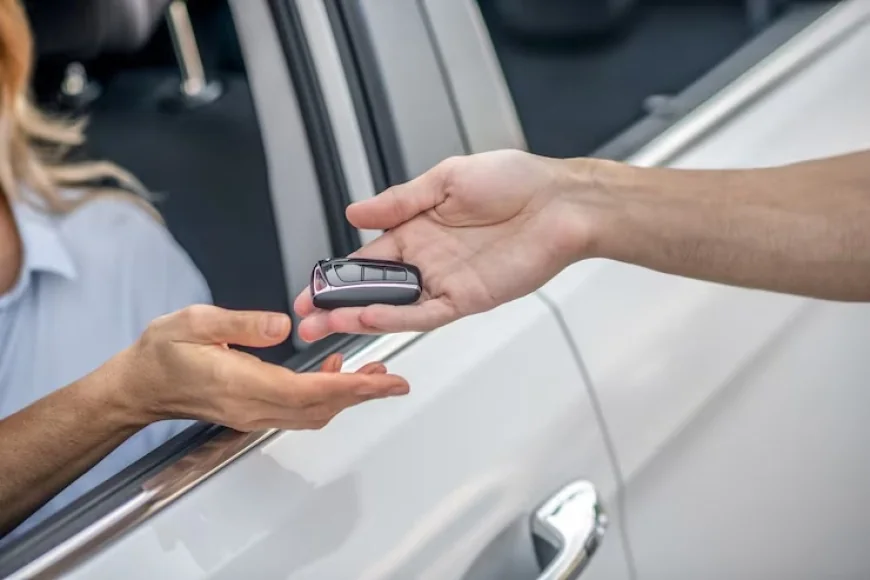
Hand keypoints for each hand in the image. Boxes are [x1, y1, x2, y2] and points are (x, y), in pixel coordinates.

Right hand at [111, 305, 408, 430]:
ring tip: (373, 374)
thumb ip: (241, 323)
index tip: (384, 383)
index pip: (308, 392)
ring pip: (313, 413)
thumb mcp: (194, 322)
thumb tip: (282, 325)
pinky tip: (334, 371)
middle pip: (319, 408)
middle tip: (393, 380)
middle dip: (361, 394)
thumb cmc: (161, 354)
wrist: (138, 386)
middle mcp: (252, 407)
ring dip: (347, 396)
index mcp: (240, 384)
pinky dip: (326, 395)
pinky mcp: (253, 411)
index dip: (351, 387)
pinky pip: (299, 410)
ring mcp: (253, 414)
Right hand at [294, 149, 593, 340]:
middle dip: (337, 304)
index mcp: (418, 228)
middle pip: (373, 289)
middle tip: (305, 318)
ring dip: (357, 316)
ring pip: (393, 307)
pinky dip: (395, 318)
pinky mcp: (467, 299)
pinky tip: (367, 318)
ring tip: (324, 325)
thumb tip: (355, 213)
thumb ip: (399, 201)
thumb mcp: (446, 178)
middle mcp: (427, 259)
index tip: (311, 287)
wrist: (560, 202)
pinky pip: (425, 314)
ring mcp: (445, 282)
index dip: (337, 274)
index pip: (367, 257)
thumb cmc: (514, 181)